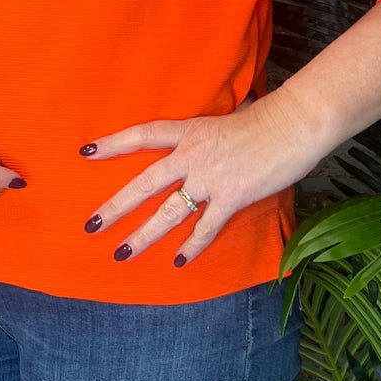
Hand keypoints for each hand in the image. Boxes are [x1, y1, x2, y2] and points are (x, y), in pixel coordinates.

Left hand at [80, 93, 300, 267]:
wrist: (294, 124)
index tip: (87, 152)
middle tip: (92, 224)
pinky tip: (179, 261)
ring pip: (168, 212)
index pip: (142, 135)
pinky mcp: (232, 196)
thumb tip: (200, 145)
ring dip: (143, 235)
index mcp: (189, 131)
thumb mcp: (224, 121)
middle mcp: (192, 154)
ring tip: (122, 253)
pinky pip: (206, 227)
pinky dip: (192, 246)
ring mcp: (210, 177)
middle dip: (116, 205)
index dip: (113, 143)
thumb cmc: (265, 120)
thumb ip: (206, 137)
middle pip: (145, 182)